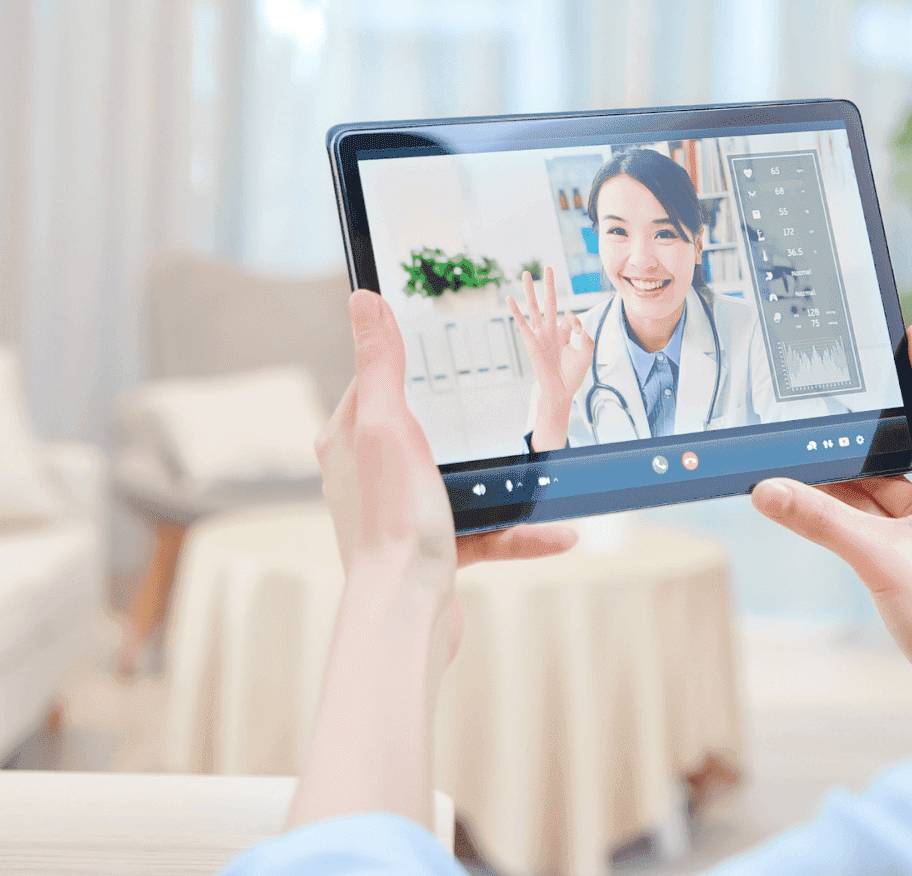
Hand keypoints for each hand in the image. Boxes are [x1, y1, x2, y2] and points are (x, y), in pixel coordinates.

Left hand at [291, 291, 576, 832]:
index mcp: (350, 441)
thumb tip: (363, 298)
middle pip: (425, 430)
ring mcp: (403, 516)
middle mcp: (369, 477)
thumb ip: (381, 363)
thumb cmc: (391, 521)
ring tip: (549, 467)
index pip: (376, 383)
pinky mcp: (434, 553)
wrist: (406, 614)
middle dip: (470, 420)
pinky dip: (521, 530)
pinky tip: (560, 531)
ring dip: (508, 480)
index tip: (448, 344)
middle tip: (511, 402)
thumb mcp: (388, 424)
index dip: (409, 362)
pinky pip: (485, 531)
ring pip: (463, 483)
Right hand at [508, 267, 593, 450]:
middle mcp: (552, 330)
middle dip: (550, 285)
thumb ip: (586, 338)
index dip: (575, 321)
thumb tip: (578, 325)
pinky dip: (516, 311)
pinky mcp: (531, 342)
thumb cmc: (573, 375)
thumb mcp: (586, 355)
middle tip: (548, 267)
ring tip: (526, 274)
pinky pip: (522, 323)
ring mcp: (540, 335)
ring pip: (534, 308)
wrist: (560, 391)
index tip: (579, 333)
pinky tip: (510, 298)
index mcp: (565, 332)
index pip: (570, 317)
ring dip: (531, 291)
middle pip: (550, 302)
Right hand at [750, 323, 911, 724]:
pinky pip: (883, 520)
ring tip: (805, 452)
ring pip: (890, 489)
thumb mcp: (879, 560)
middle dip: (874, 424)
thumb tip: (767, 489)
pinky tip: (813, 503)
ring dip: (851, 478)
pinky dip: (850, 512)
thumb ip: (820, 521)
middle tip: (843, 388)